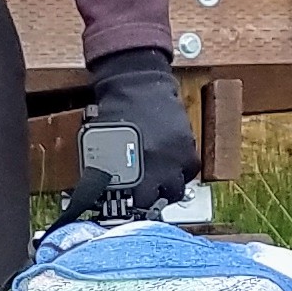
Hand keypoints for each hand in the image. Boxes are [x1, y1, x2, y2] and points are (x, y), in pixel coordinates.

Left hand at [60, 47, 198, 217]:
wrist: (138, 83)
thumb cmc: (116, 110)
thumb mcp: (102, 144)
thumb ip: (105, 169)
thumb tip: (100, 188)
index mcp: (130, 167)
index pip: (135, 203)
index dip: (131, 207)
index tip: (128, 206)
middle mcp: (155, 166)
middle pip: (158, 200)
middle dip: (150, 200)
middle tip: (144, 195)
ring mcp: (174, 157)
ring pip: (177, 190)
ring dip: (169, 190)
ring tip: (160, 184)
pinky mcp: (187, 145)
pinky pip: (191, 170)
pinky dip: (183, 173)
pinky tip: (173, 168)